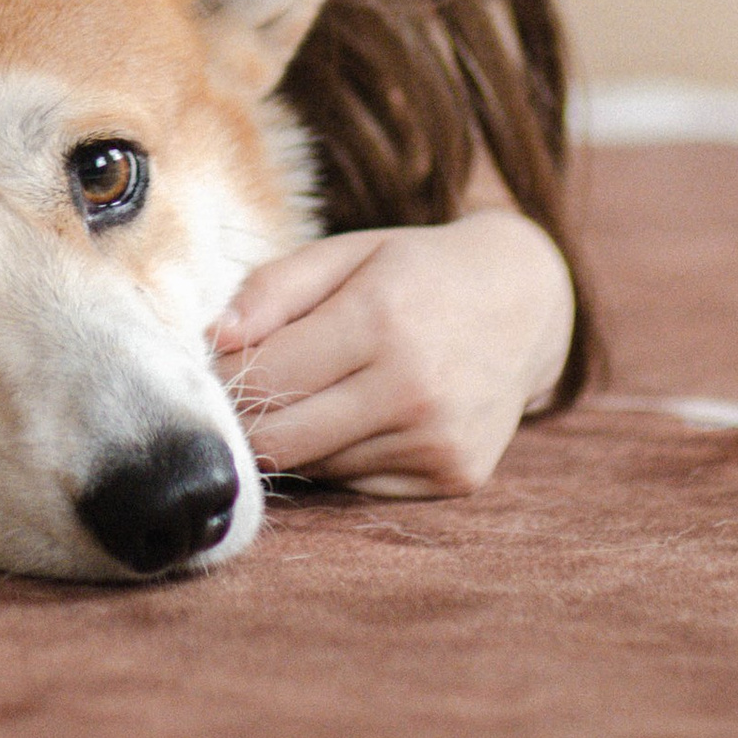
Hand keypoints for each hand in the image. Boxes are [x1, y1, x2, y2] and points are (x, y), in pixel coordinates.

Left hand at [209, 212, 575, 498]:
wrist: (524, 303)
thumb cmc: (416, 271)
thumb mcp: (345, 252)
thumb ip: (272, 289)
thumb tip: (215, 341)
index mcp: (380, 319)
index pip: (266, 376)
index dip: (225, 376)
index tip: (213, 365)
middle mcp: (414, 388)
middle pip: (282, 439)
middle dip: (245, 421)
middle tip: (238, 395)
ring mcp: (439, 441)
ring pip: (317, 467)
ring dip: (295, 438)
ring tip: (310, 393)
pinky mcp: (455, 478)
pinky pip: (358, 485)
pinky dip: (339, 457)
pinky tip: (357, 416)